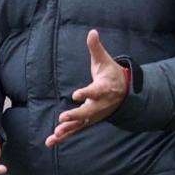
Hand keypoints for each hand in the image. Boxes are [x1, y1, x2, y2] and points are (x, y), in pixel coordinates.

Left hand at [46, 29, 127, 147]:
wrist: (124, 93)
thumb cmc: (110, 74)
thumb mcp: (104, 60)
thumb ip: (96, 48)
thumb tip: (92, 31)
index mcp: (103, 88)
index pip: (95, 91)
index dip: (86, 93)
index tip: (76, 94)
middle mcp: (99, 104)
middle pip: (87, 112)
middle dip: (75, 116)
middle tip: (63, 118)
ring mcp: (94, 115)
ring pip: (80, 124)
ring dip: (68, 130)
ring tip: (55, 134)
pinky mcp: (88, 121)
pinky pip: (75, 130)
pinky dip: (64, 137)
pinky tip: (50, 142)